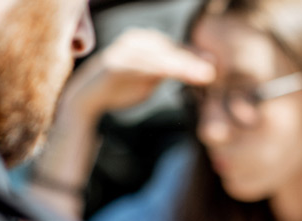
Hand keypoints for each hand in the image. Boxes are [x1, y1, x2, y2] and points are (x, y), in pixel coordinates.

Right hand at [60, 27, 215, 122]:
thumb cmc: (121, 87)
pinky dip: (159, 70)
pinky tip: (174, 75)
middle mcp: (136, 40)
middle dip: (191, 61)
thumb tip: (199, 71)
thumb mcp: (151, 80)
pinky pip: (142, 66)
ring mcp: (125, 50)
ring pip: (159, 57)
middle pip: (170, 50)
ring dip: (181, 66)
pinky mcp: (116, 64)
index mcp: (146, 42)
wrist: (87, 98)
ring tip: (200, 77)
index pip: (175, 48)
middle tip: (212, 73)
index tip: (214, 67)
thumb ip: (170, 72)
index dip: (194, 57)